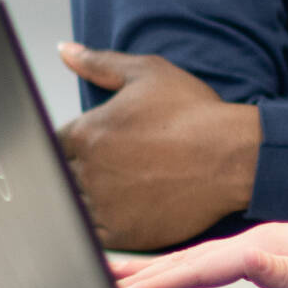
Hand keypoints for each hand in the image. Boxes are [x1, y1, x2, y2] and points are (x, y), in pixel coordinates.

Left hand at [57, 43, 262, 252]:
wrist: (234, 156)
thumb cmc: (196, 114)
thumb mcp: (148, 74)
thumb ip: (99, 63)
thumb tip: (65, 51)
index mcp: (86, 132)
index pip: (52, 146)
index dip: (70, 148)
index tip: (91, 150)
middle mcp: (88, 170)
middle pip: (61, 178)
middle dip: (78, 174)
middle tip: (114, 171)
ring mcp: (104, 205)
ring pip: (74, 208)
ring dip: (88, 202)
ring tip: (121, 192)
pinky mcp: (122, 233)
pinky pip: (92, 236)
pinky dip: (101, 228)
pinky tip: (125, 213)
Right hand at [115, 203, 287, 287]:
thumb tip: (247, 262)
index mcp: (265, 246)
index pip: (201, 267)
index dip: (160, 283)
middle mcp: (256, 242)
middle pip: (186, 259)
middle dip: (140, 274)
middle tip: (95, 282)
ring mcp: (258, 245)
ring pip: (193, 258)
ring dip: (151, 268)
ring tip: (112, 274)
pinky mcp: (263, 252)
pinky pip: (208, 261)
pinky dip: (178, 266)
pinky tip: (166, 273)